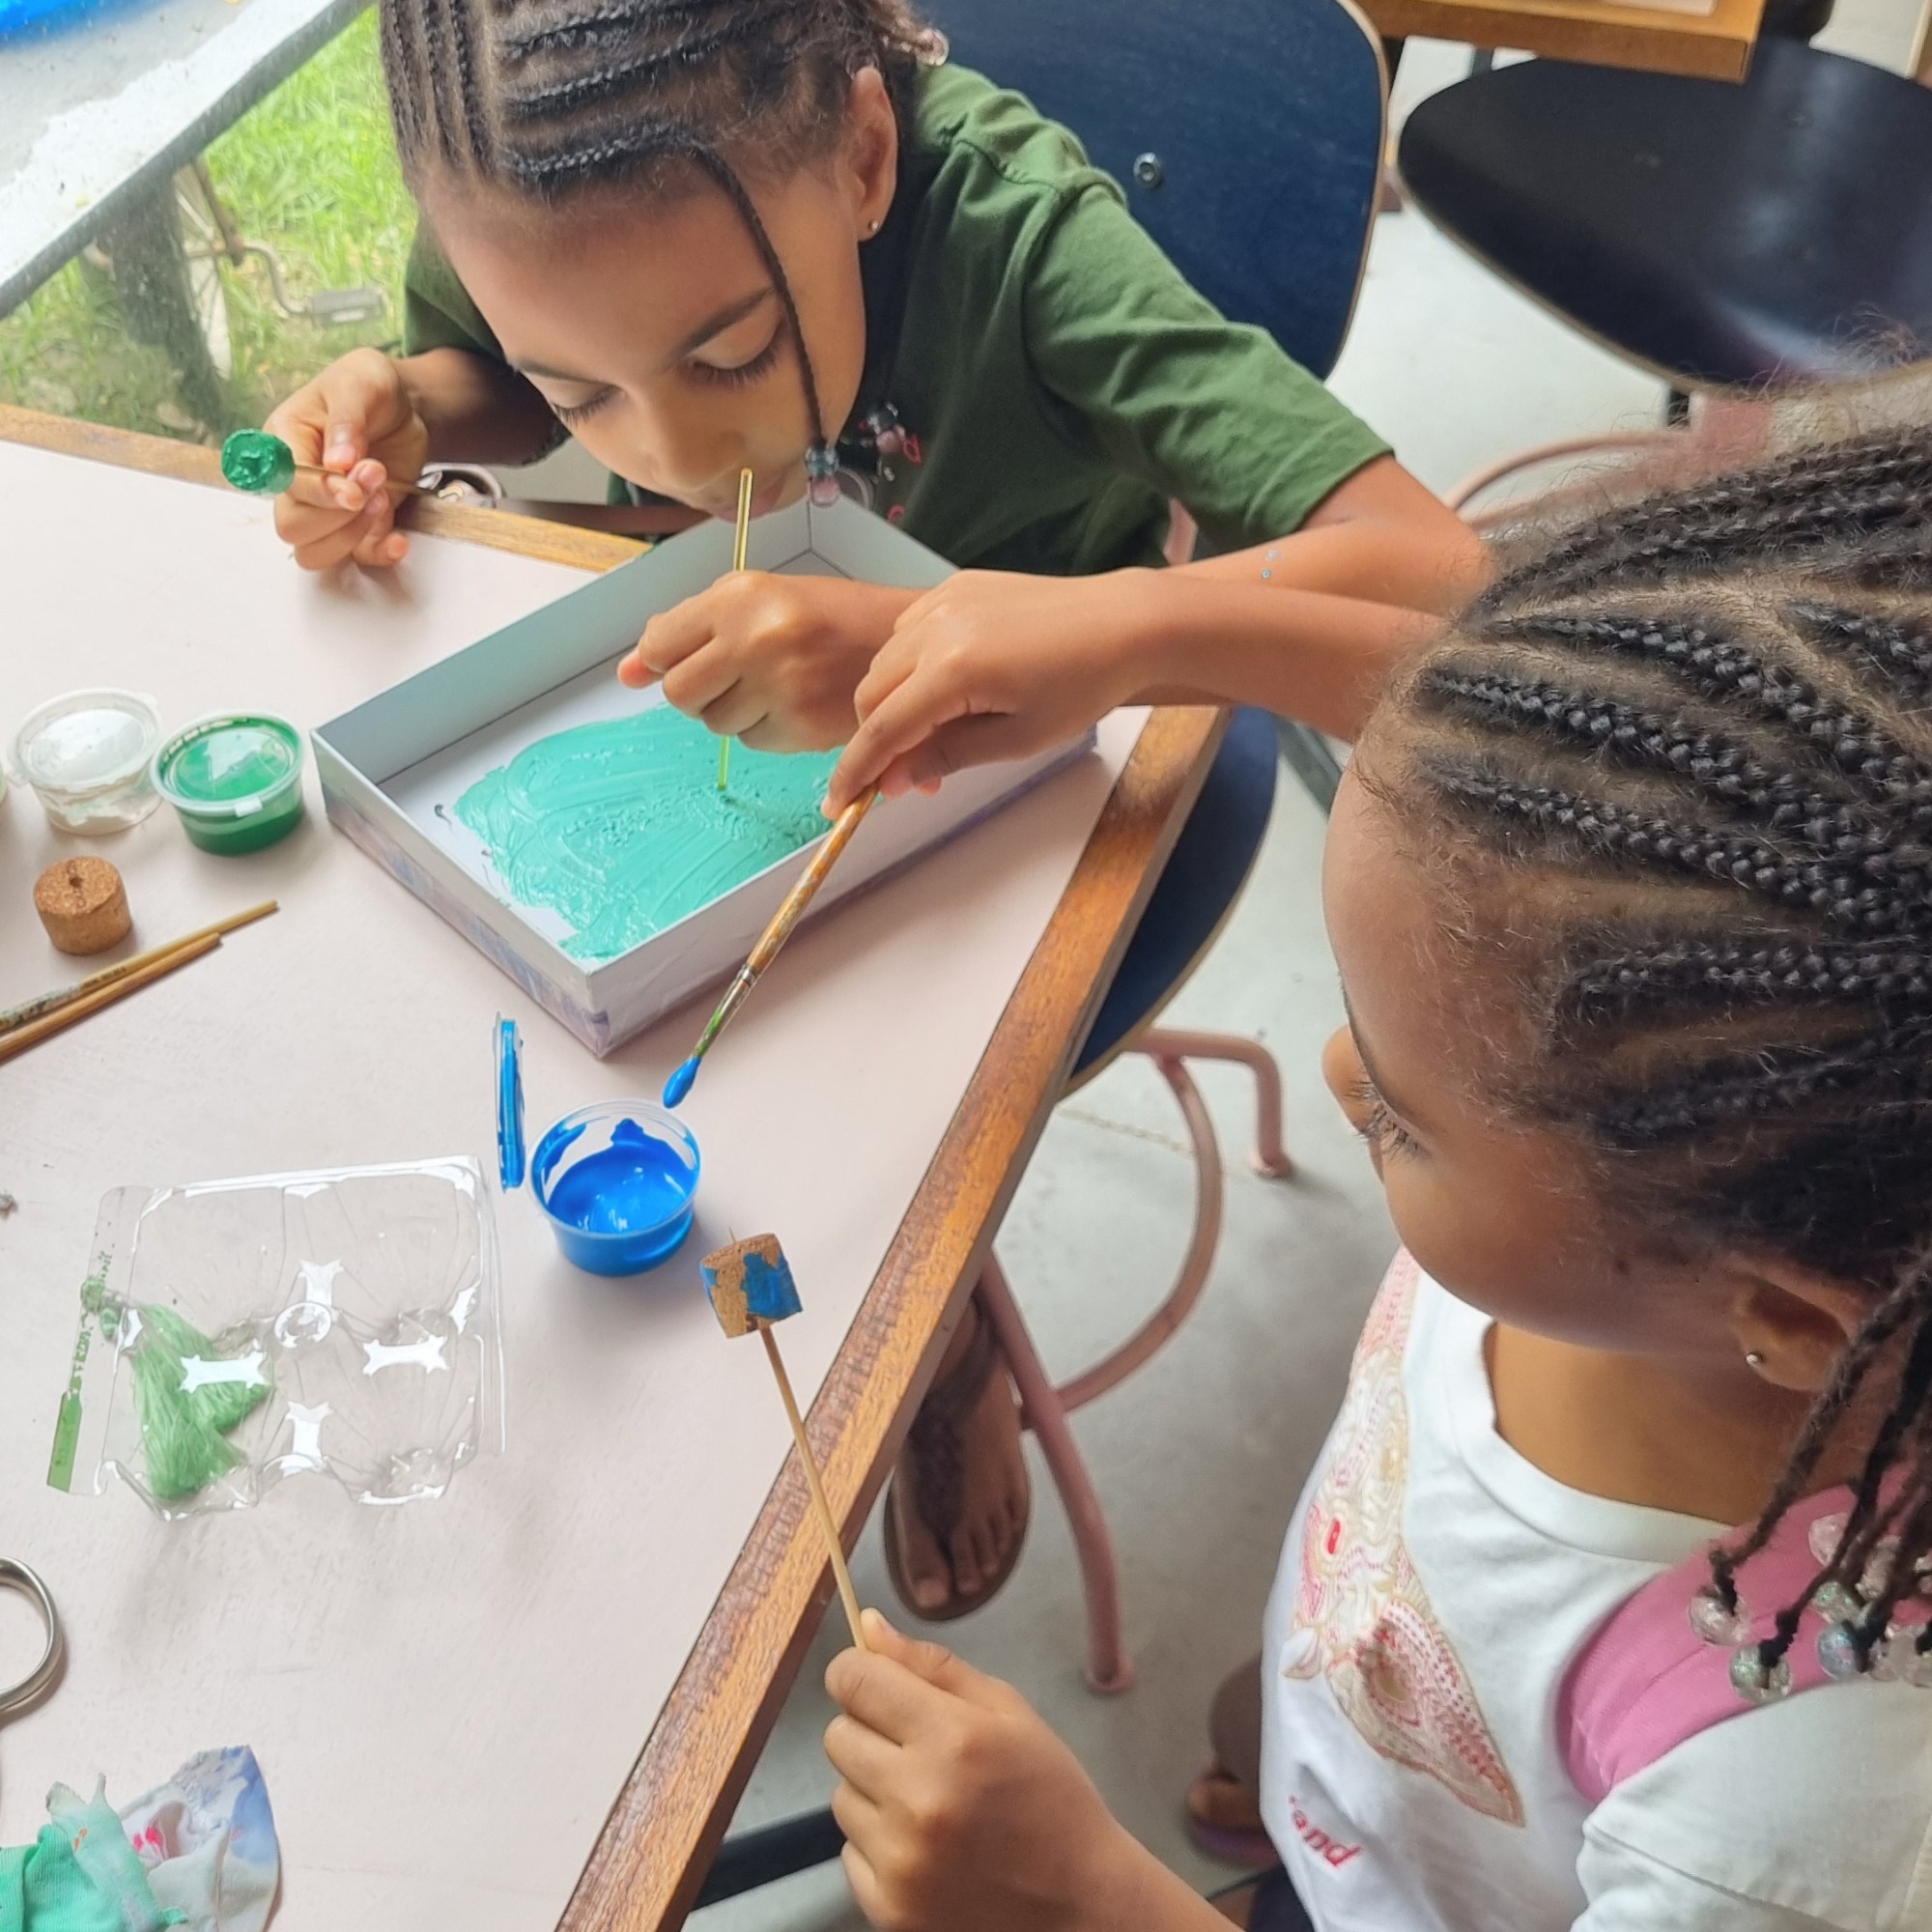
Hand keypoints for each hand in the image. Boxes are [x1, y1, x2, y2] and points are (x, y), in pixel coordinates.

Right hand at [264, 348, 429, 570]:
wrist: (402, 407)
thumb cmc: (369, 386)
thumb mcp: (361, 382)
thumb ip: (347, 419)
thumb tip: (338, 462)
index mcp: (284, 441)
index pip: (284, 483)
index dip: (318, 493)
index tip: (355, 488)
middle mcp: (296, 482)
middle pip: (292, 527)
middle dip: (337, 515)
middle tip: (376, 478)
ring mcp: (324, 509)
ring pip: (314, 552)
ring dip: (352, 536)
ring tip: (383, 499)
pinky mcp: (356, 525)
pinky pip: (356, 558)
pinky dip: (378, 554)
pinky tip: (399, 539)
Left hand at [617, 574, 916, 753]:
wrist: (906, 646)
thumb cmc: (831, 618)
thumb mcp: (759, 601)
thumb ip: (690, 629)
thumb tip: (626, 674)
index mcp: (740, 596)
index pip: (661, 644)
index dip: (663, 661)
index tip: (683, 663)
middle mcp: (754, 639)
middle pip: (680, 693)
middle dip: (699, 693)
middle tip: (736, 679)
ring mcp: (777, 686)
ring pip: (716, 722)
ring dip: (736, 713)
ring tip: (776, 687)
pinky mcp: (799, 726)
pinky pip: (752, 742)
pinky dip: (768, 731)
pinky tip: (797, 706)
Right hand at [824, 571, 1152, 814]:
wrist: (1121, 623)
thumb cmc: (1081, 686)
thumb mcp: (1018, 739)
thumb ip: (947, 756)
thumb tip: (894, 780)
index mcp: (952, 670)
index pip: (882, 730)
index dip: (856, 772)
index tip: (839, 806)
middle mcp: (935, 628)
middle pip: (872, 694)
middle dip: (878, 739)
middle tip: (914, 777)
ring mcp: (942, 601)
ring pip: (884, 661)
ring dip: (892, 702)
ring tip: (937, 734)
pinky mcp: (955, 587)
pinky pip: (908, 632)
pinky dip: (910, 665)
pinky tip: (948, 687)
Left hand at [824, 1612, 1145, 1931]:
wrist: (1079, 1903)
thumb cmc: (1049, 1794)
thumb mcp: (1009, 1712)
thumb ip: (933, 1666)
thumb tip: (868, 1627)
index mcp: (954, 1738)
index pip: (855, 1681)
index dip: (857, 1673)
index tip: (875, 1684)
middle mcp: (918, 1799)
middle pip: (837, 1736)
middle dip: (868, 1732)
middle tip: (916, 1750)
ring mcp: (900, 1862)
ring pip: (840, 1796)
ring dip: (873, 1792)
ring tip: (929, 1804)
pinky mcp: (889, 1910)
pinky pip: (849, 1853)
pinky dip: (878, 1846)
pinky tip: (926, 1849)